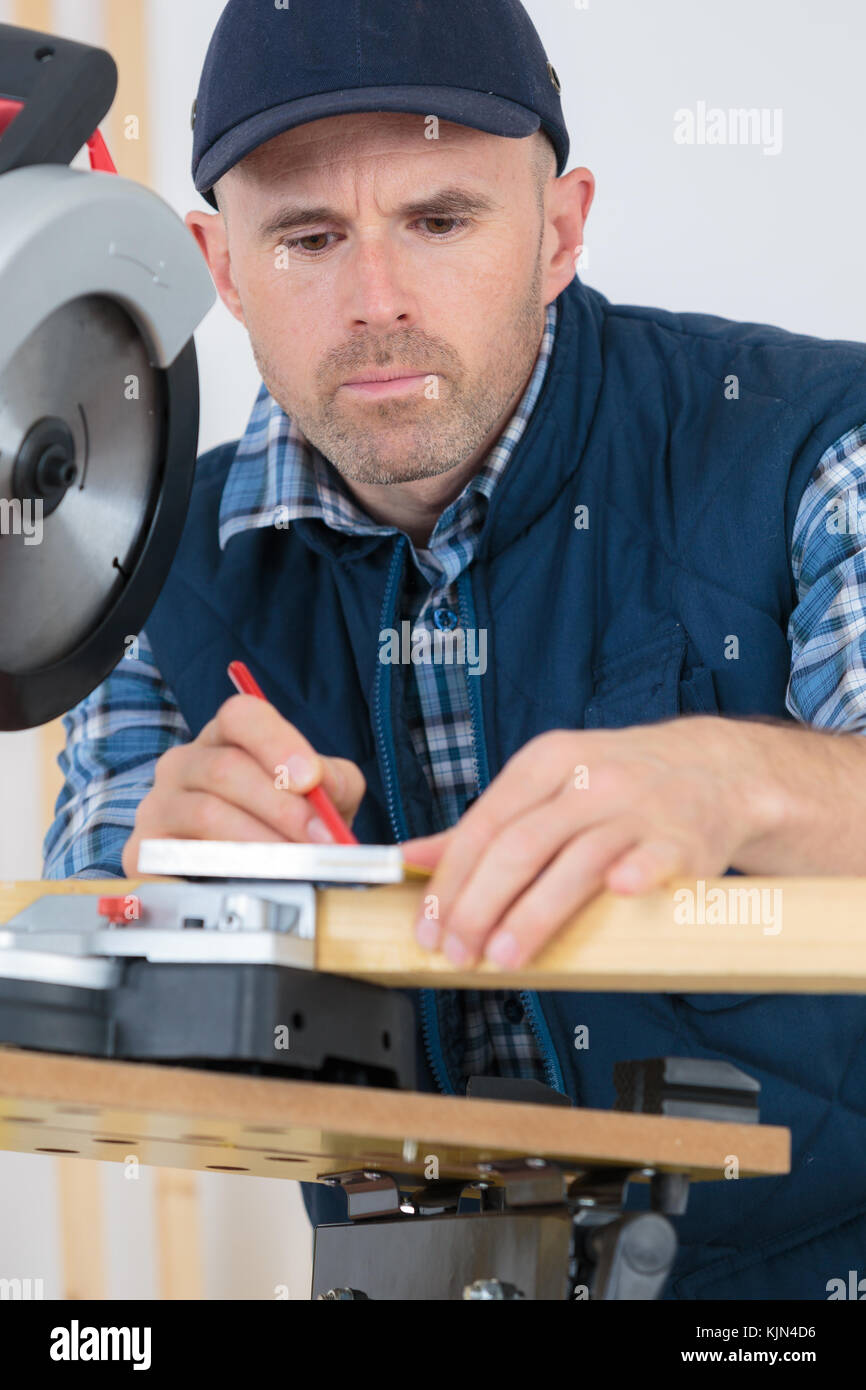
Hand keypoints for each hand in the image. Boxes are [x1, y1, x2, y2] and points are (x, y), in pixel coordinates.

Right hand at [121, 694, 364, 876]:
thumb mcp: (324, 798)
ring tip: (296, 864)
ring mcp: (158, 805)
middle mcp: (185, 763)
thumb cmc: (288, 828)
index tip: (310, 779)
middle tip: (319, 839)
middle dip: (282, 807)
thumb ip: (334, 782)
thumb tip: (324, 786)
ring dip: (260, 841)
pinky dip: (225, 869)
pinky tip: (254, 879)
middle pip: (226, 768)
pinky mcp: (144, 852)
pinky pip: (181, 857)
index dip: (276, 742)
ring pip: (206, 812)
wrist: (255, 881)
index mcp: (227, 738)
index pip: (240, 715)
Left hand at [401, 717, 777, 968]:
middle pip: (520, 846)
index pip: (484, 825)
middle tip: (459, 951)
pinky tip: (616, 894)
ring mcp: (638, 808)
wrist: (714, 770)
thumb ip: (482, 826)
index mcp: (547, 762)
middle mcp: (589, 779)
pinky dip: (634, 874)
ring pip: (576, 862)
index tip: (428, 927)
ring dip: (535, 914)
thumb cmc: (618, 785)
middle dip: (480, 906)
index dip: (451, 882)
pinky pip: (653, 858)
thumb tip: (409, 857)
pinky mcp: (682, 839)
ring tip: (504, 957)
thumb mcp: (546, 786)